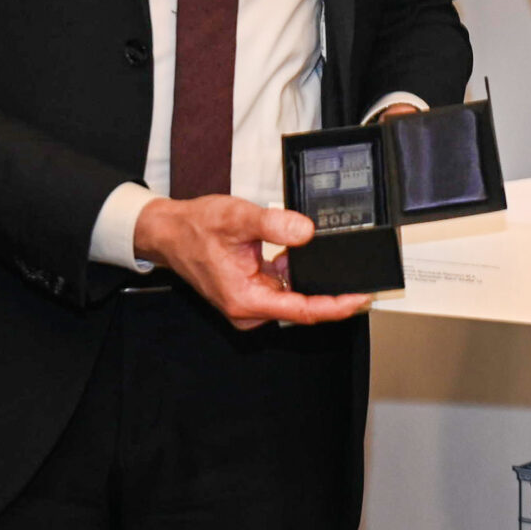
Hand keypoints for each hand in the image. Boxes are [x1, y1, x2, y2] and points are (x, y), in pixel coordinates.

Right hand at [132, 195, 373, 330]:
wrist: (169, 232)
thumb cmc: (194, 228)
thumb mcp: (237, 218)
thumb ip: (274, 224)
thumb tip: (306, 232)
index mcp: (246, 299)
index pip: (303, 311)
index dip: (336, 306)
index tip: (361, 298)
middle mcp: (249, 308)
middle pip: (304, 306)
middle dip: (330, 290)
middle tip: (360, 272)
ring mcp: (251, 301)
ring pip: (295, 294)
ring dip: (312, 277)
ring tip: (327, 255)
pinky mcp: (252, 291)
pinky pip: (285, 285)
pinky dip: (295, 270)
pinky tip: (296, 252)